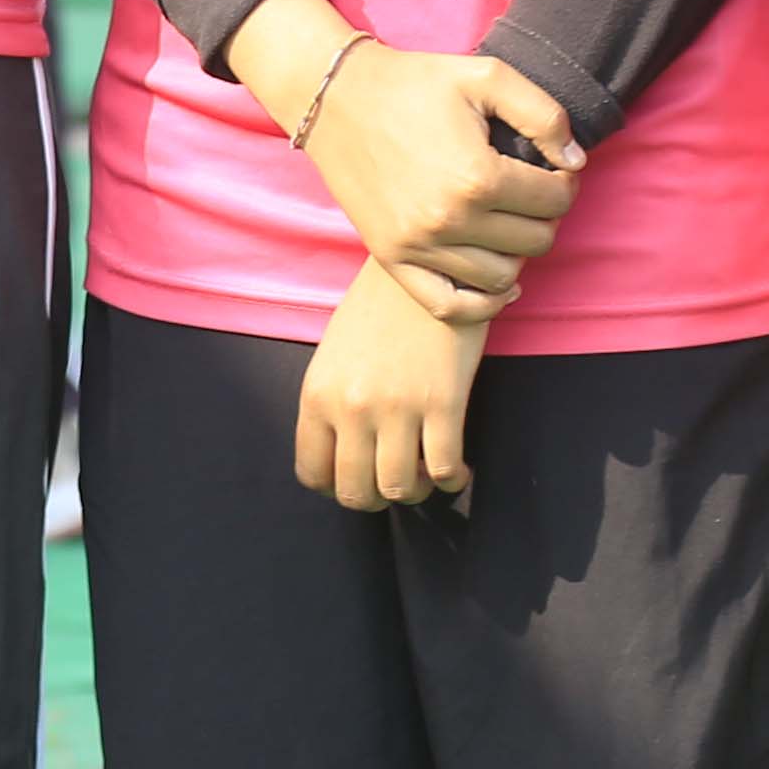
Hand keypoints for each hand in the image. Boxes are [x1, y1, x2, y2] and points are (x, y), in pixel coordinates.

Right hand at [259, 23, 578, 318]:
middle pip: (536, 241)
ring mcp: (418, 245)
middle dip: (544, 215)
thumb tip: (575, 161)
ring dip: (517, 253)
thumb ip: (543, 114)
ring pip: (501, 278)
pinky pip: (449, 306)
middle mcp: (449, 219)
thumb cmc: (413, 82)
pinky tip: (497, 280)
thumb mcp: (485, 76)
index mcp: (477, 175)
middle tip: (530, 192)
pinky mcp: (392, 257)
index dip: (565, 181)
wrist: (335, 98)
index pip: (555, 199)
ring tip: (507, 222)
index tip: (552, 168)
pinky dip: (481, 302)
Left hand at [292, 258, 485, 511]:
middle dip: (374, 499)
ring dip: (414, 492)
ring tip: (423, 474)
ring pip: (399, 488)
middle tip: (392, 482)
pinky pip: (444, 469)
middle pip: (355, 491)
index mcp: (317, 394)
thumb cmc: (379, 310)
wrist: (428, 269)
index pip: (312, 473)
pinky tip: (456, 469)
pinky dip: (451, 480)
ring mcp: (397, 407)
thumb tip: (342, 456)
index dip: (335, 488)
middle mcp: (351, 406)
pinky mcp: (443, 403)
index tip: (355, 480)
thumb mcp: (334, 355)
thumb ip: (331, 404)